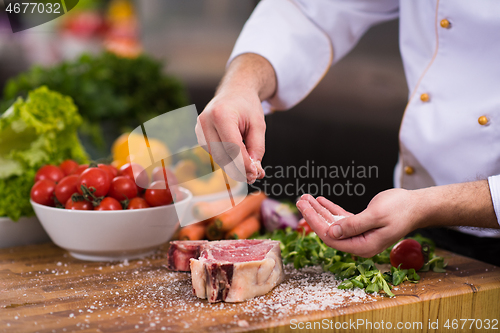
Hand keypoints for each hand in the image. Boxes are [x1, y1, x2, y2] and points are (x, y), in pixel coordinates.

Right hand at [196, 87, 265, 183]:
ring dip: (233, 166)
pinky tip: (239, 157)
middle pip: (222, 155)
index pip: (232, 147)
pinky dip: (227, 159)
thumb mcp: (259, 125)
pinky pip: (215, 153)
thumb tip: (254, 171)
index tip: (255, 173)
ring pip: (217, 157)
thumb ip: (257, 148)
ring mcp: (199, 129)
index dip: (244, 163)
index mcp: (221, 115)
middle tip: (254, 176)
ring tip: (249, 167)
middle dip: (238, 168)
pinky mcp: (200, 135)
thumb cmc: (247, 106)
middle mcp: (206, 122)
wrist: (235, 91)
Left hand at [296, 189, 418, 257]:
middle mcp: (359, 243)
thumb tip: (331, 232)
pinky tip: (320, 200)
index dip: (315, 223)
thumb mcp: (375, 216)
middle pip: (329, 231)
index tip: (304, 208)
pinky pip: (341, 218)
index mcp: (362, 246)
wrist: (417, 206)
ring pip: (333, 224)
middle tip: (300, 200)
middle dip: (313, 215)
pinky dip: (331, 209)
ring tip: (306, 198)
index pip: (331, 237)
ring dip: (319, 210)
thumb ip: (353, 225)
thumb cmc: (400, 210)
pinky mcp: (361, 225)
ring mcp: (359, 235)